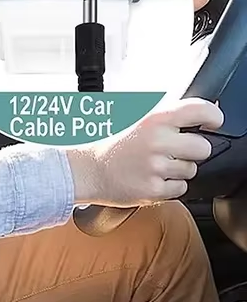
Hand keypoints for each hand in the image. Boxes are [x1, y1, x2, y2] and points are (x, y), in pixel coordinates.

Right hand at [66, 97, 222, 205]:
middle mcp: (157, 142)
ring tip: (154, 165)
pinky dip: (169, 186)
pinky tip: (151, 178)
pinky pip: (181, 189)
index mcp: (154, 120)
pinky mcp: (154, 190)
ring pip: (192, 170)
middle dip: (192, 151)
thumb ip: (168, 117)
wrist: (87, 170)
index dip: (213, 117)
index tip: (212, 123)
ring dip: (178, 170)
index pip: (200, 110)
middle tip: (173, 151)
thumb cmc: (112, 145)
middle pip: (203, 147)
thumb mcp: (137, 119)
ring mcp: (156, 168)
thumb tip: (205, 113)